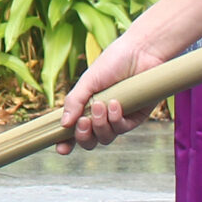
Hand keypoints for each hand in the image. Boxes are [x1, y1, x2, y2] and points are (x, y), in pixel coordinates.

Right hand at [56, 27, 170, 152]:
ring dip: (100, 125)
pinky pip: (122, 129)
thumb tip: (63, 124)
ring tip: (101, 105)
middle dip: (83, 136)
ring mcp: (118, 118)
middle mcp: (100, 116)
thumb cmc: (113, 62)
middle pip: (89, 141)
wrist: (141, 53)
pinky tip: (116, 104)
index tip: (60, 148)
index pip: (72, 130)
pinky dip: (116, 119)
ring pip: (105, 138)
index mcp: (85, 106)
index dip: (65, 142)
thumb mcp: (88, 81)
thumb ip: (74, 101)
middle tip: (83, 122)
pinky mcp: (135, 117)